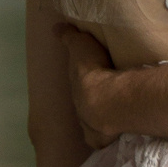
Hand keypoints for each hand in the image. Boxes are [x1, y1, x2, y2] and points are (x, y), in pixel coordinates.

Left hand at [55, 23, 119, 148]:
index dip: (82, 78)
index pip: (78, 81)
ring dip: (97, 117)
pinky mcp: (98, 138)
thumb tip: (55, 28)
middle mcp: (78, 105)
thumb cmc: (94, 70)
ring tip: (110, 113)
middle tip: (100, 94)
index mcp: (76, 83)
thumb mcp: (81, 45)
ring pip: (88, 121)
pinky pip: (99, 138)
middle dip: (88, 99)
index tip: (88, 76)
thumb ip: (70, 37)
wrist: (106, 99)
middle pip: (82, 102)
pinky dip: (103, 137)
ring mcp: (86, 124)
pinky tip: (112, 135)